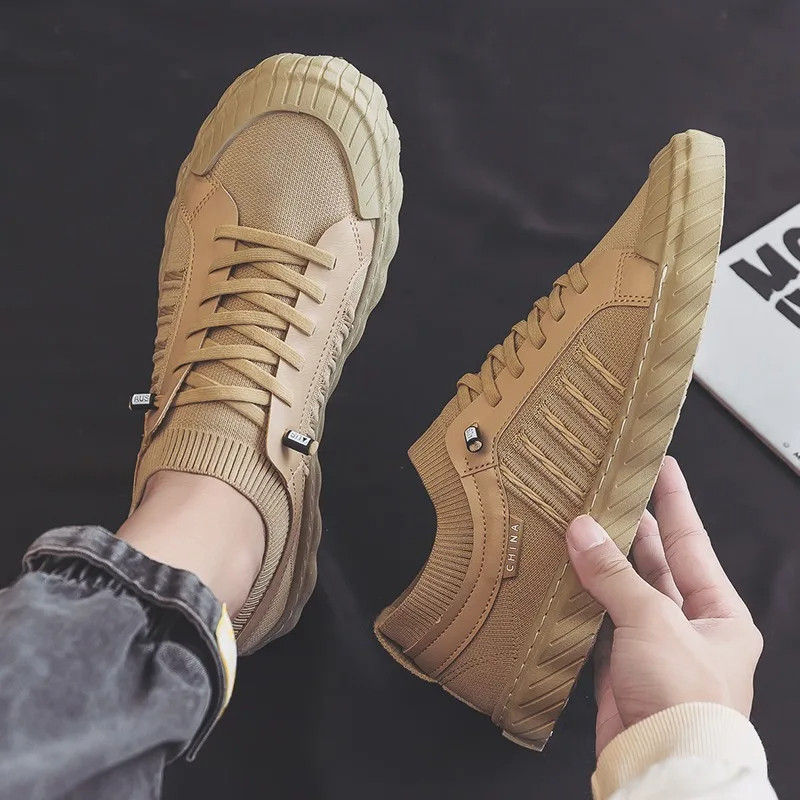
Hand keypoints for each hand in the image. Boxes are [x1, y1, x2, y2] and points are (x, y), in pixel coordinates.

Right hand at [566, 456, 762, 756]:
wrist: (663, 765)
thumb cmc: (683, 696)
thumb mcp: (653, 620)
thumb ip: (614, 573)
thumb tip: (582, 529)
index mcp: (719, 612)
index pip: (692, 541)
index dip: (675, 501)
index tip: (661, 464)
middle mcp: (689, 626)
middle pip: (655, 564)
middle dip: (630, 529)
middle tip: (603, 492)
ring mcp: (652, 648)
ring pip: (621, 593)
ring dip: (599, 565)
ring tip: (574, 525)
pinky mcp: (620, 668)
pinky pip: (598, 623)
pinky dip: (580, 602)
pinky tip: (563, 576)